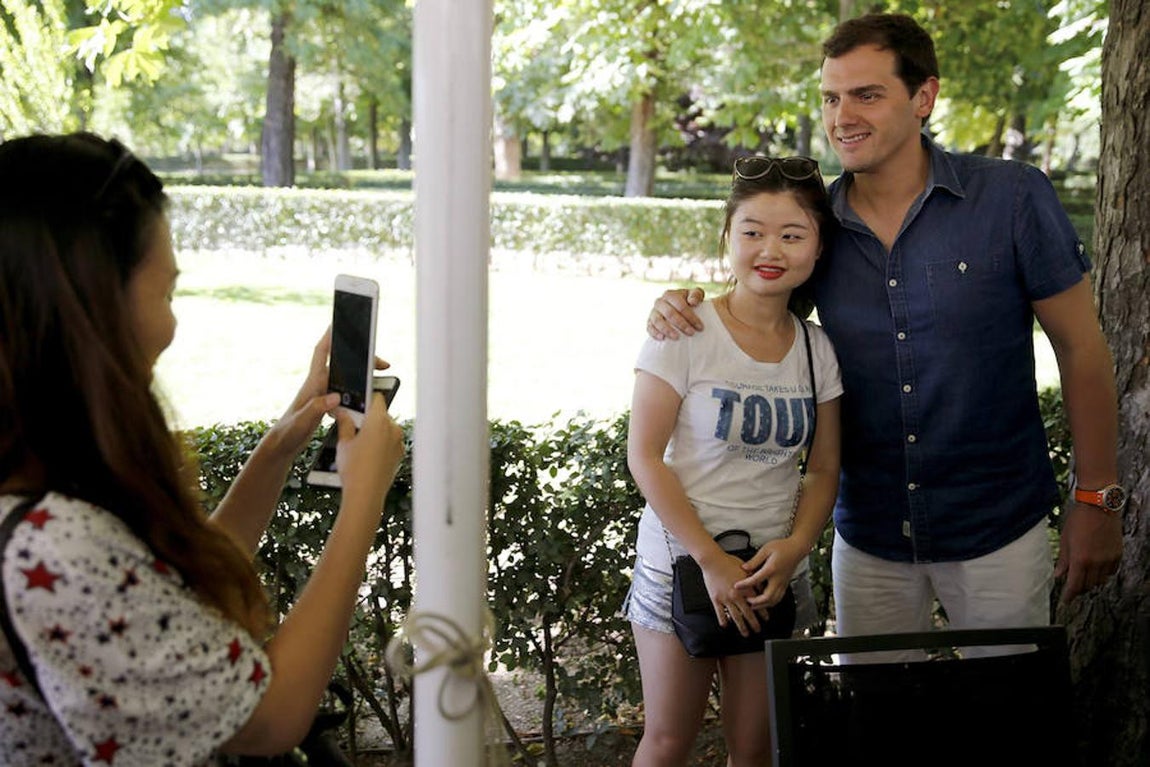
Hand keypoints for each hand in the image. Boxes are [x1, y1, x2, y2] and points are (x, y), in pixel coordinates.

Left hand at [264, 329, 390, 460]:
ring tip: (380, 376)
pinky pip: (346, 391)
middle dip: (362, 359)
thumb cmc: (288, 432)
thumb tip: (335, 396)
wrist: (282, 445)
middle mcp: (318, 385)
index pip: (321, 353)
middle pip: (342, 364)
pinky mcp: (327, 404)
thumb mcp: (302, 421)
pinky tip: (367, 396)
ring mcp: (323, 394)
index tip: (341, 324)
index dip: (330, 336)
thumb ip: (317, 408)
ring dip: (362, 374)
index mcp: (313, 383)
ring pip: (346, 377)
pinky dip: (358, 390)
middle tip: (383, 364)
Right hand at [334, 391, 404, 511]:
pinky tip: (368, 454)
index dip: (366, 397)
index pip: (376, 398)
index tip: (358, 401)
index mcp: (379, 421)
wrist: (366, 495)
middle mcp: (393, 428)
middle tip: (353, 425)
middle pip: (381, 414)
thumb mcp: (343, 443)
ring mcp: (398, 442)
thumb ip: (344, 423)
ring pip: (387, 428)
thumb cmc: (354, 469)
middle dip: (368, 417)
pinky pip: (390, 441)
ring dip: (375, 431)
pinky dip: (381, 443)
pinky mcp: (400, 454)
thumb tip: (342, 412)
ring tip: (359, 443)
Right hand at [648, 287, 704, 340]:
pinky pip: (649, 328)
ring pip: (658, 321)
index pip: (680, 305)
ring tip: (677, 338)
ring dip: (667, 330)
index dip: (690, 316)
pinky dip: (655, 333)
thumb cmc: (689, 302)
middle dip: (681, 324)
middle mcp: (659, 302)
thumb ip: (696, 294)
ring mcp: (653, 312)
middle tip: (691, 333)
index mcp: (670, 295)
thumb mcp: (695, 295)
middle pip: (669, 313)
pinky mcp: (649, 322)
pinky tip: (662, 338)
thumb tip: (692, 302)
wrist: (678, 309)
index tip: (700, 327)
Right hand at [703, 553, 765, 635]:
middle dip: (754, 623)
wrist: (713, 560)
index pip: (757, 603)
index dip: (763, 612)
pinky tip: (725, 625)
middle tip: (757, 629)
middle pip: (748, 613)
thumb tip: (762, 587)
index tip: (766, 618)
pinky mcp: (716, 599)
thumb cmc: (728, 562)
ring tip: (745, 632)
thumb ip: (754, 580)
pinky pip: (720, 613)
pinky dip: (723, 620)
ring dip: (741, 626)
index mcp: (745, 588)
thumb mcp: (746, 569)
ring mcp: (726, 599)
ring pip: (736, 616)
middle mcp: (736, 595)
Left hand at [737, 539, 802, 609]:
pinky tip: (763, 602)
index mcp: (772, 569)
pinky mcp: (785, 585)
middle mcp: (778, 579)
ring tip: (753, 605)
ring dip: (763, 605)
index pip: (756, 580)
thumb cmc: (782, 547)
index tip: (736, 586)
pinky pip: (778, 598)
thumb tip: (744, 568)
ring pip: (774, 600)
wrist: (797, 549)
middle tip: (746, 600)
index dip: (745, 584)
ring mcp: (783, 583)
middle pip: (768, 597)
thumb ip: (755, 560)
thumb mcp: (766, 549)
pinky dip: (770, 603)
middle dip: (756, 602)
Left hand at [1055, 501, 1122, 602]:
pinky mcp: (1118, 554)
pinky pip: (1111, 572)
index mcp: (1080, 559)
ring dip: (1091, 582)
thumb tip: (1058, 575)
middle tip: (1072, 588)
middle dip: (1079, 588)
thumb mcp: (1065, 539)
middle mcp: (1096, 562)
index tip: (1065, 601)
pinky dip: (1103, 574)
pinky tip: (1097, 568)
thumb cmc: (1078, 520)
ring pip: (1100, 580)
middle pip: (1088, 585)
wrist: (1099, 506)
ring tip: (1083, 577)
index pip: (1074, 585)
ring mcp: (1109, 559)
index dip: (1069, 595)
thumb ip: (1063, 560)